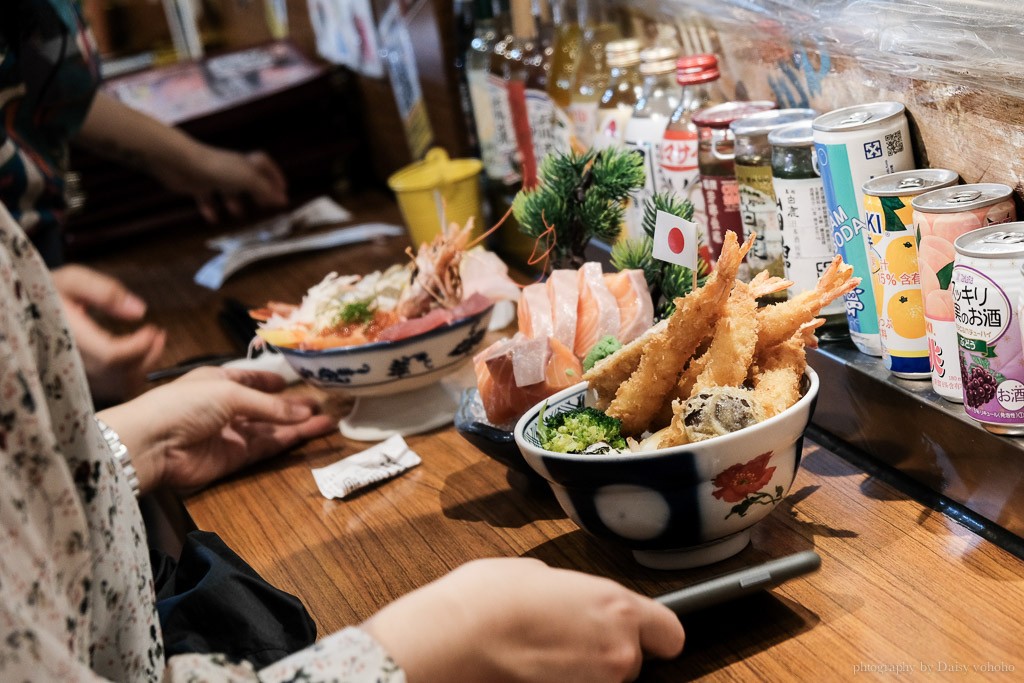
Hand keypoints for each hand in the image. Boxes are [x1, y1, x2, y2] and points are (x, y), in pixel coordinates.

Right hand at [53, 264, 166, 403]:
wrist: (22, 310)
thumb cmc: (49, 291)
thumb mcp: (73, 280)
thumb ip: (106, 292)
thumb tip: (140, 312)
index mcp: (65, 336)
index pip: (111, 355)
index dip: (139, 346)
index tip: (153, 329)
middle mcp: (68, 361)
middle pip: (118, 374)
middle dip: (147, 356)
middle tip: (159, 335)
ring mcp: (72, 375)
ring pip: (117, 387)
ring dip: (142, 368)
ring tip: (153, 345)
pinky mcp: (77, 381)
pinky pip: (111, 390)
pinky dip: (130, 377)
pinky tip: (138, 358)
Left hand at [97, 367, 334, 494]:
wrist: (152, 444)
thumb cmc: (184, 405)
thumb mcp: (229, 394)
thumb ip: (270, 406)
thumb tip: (306, 411)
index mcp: (217, 382)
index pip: (249, 379)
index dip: (271, 380)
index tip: (296, 380)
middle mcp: (225, 407)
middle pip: (265, 407)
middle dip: (293, 406)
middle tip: (324, 403)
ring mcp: (230, 434)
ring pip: (271, 428)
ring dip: (298, 424)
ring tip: (328, 419)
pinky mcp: (234, 459)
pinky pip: (266, 447)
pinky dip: (288, 441)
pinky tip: (310, 433)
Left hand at [156, 145, 288, 222]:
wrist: (181, 164)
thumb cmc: (219, 170)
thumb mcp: (248, 180)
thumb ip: (265, 190)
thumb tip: (283, 200)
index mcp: (245, 164)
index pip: (264, 165)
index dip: (274, 176)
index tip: (282, 190)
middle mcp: (231, 168)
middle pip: (248, 180)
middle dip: (257, 193)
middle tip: (264, 207)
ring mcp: (214, 176)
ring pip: (228, 191)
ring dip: (234, 203)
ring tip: (238, 215)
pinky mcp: (198, 184)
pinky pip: (207, 198)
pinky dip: (211, 209)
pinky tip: (213, 219)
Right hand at [362, 557, 684, 682]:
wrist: (449, 644)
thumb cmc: (484, 602)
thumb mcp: (534, 572)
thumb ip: (567, 590)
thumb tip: (565, 598)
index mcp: (616, 608)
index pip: (669, 632)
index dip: (651, 633)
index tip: (638, 634)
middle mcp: (617, 654)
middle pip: (630, 662)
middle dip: (601, 654)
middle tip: (560, 640)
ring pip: (600, 681)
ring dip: (579, 674)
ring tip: (537, 659)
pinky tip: (528, 672)